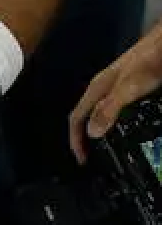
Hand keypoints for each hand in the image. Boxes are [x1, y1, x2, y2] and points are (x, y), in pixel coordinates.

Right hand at [72, 26, 161, 161]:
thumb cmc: (148, 63)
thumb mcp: (130, 88)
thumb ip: (110, 108)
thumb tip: (91, 133)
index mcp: (98, 88)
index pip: (76, 117)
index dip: (76, 139)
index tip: (82, 161)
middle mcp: (103, 87)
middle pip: (86, 115)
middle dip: (86, 138)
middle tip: (94, 158)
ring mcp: (117, 86)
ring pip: (101, 112)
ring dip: (100, 131)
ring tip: (108, 148)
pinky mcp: (131, 86)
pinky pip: (116, 110)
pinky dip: (116, 123)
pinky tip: (129, 128)